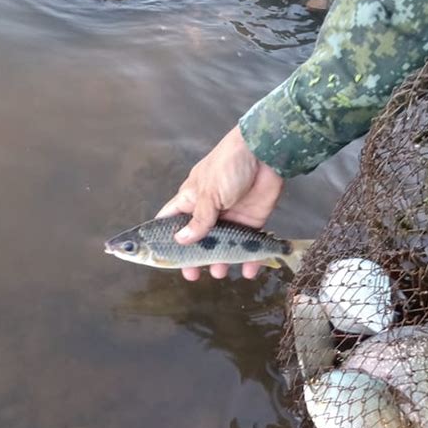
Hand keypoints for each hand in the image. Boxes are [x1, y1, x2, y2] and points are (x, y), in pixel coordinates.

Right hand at [156, 126, 283, 279]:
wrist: (265, 152)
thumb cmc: (229, 165)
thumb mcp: (209, 193)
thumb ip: (198, 220)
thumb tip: (181, 240)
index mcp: (191, 199)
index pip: (170, 221)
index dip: (164, 239)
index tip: (161, 258)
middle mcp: (208, 211)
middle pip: (197, 240)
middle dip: (194, 258)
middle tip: (193, 274)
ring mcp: (230, 217)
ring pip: (222, 245)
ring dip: (220, 261)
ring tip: (219, 273)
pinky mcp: (252, 221)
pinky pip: (249, 244)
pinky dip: (250, 259)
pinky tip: (247, 270)